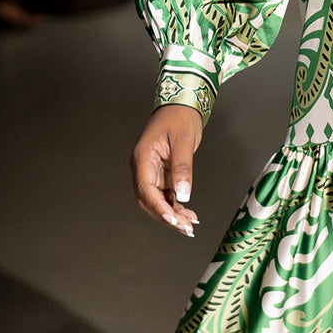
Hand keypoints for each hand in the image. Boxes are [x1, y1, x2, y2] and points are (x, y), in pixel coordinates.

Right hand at [130, 104, 202, 235]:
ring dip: (172, 214)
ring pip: (157, 200)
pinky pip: (165, 194)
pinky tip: (188, 214)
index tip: (173, 220)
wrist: (181, 105)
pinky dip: (175, 205)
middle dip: (166, 216)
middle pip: (149, 200)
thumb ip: (183, 167)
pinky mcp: (161, 173)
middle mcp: (143, 167)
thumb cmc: (180, 117)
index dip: (159, 208)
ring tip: (190, 225)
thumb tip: (183, 194)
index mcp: (143, 158)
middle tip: (186, 228)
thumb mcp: (184, 140)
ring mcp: (151, 171)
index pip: (146, 190)